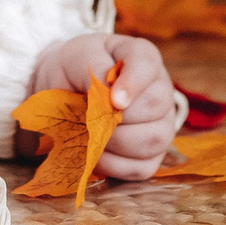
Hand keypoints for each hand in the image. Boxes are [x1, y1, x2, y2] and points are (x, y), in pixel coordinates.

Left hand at [27, 32, 176, 180]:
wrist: (64, 87)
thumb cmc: (76, 67)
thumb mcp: (79, 57)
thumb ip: (94, 69)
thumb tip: (108, 95)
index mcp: (143, 58)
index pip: (148, 65)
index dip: (133, 84)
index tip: (114, 100)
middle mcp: (160, 90)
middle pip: (155, 107)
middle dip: (118, 117)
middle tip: (90, 117)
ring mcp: (161, 124)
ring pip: (154, 141)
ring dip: (116, 142)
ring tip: (91, 134)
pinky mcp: (150, 155)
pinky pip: (141, 168)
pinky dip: (115, 165)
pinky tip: (96, 153)